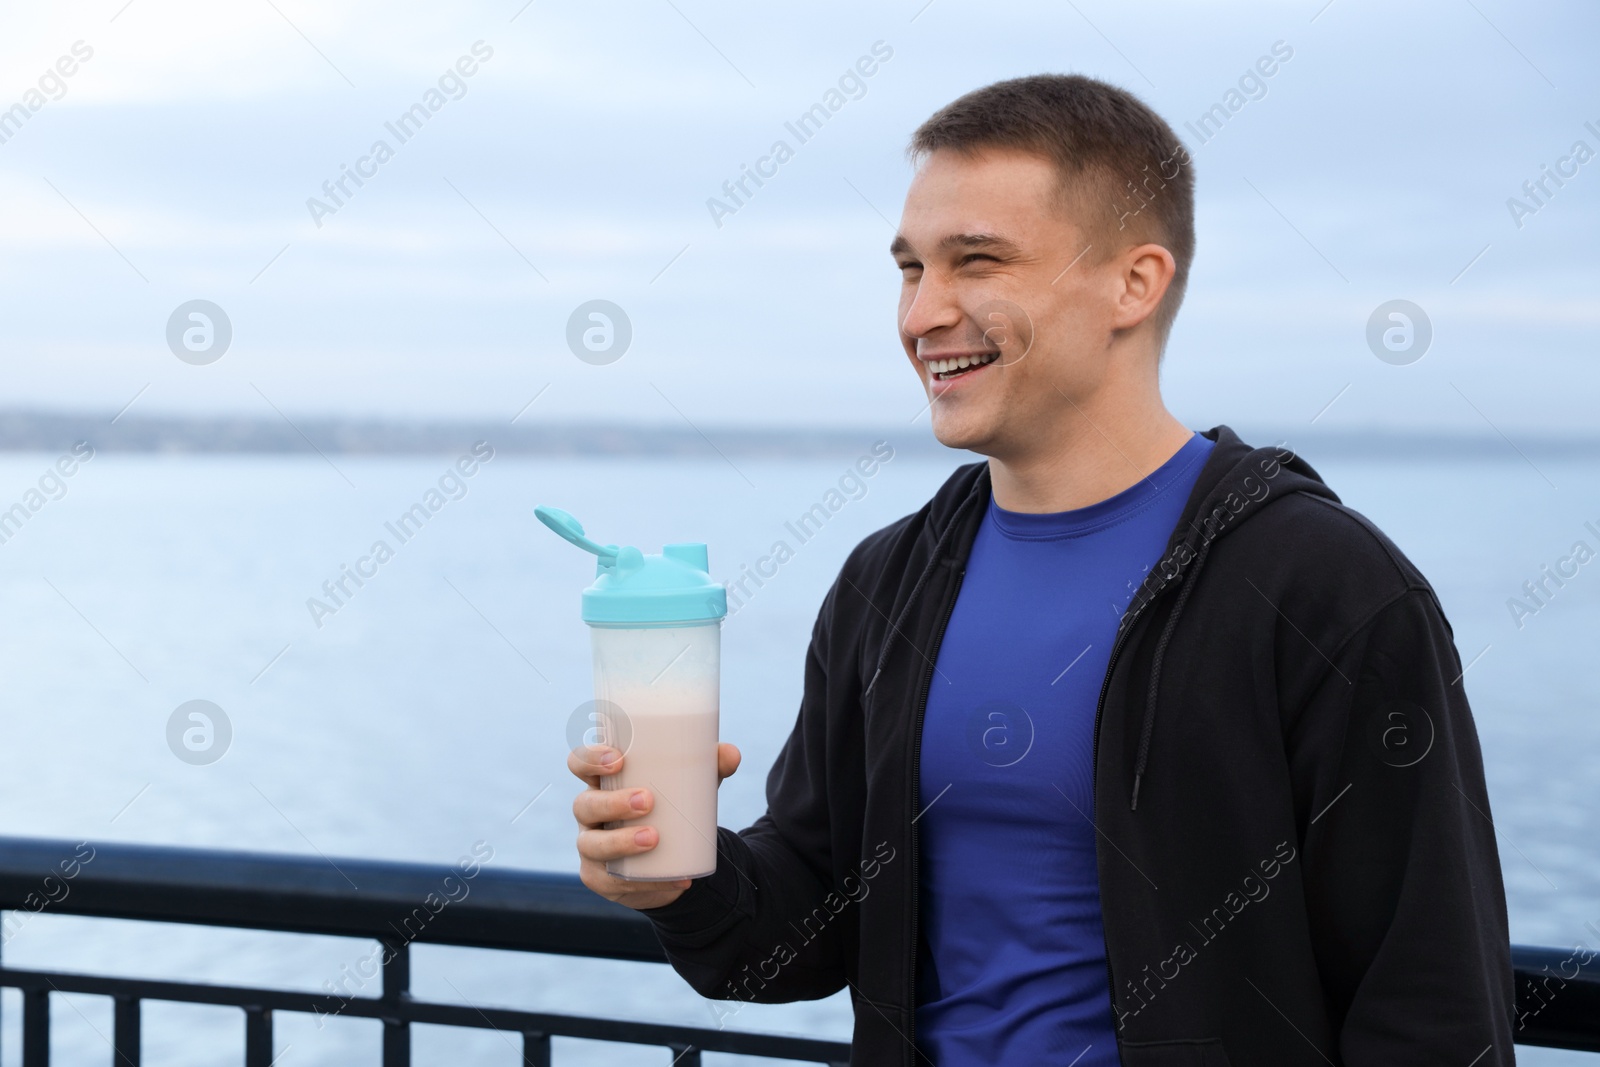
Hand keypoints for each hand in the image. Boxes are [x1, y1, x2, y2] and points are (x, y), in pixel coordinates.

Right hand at [569, 741, 741, 910]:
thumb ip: (710, 766)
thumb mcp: (691, 785)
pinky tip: (673, 880)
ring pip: (591, 844)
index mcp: (604, 782)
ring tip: (654, 839)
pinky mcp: (600, 878)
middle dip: (612, 802)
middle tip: (647, 801)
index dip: (590, 758)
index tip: (618, 759)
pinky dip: (645, 882)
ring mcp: (591, 846)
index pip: (580, 763)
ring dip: (620, 842)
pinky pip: (611, 882)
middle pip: (585, 804)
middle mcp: (590, 813)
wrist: (671, 859)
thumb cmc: (672, 807)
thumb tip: (731, 754)